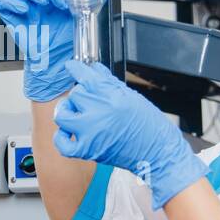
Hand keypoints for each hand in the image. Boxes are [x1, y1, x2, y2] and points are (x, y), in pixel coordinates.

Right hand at [0, 0, 108, 102]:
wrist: (55, 65)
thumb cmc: (65, 43)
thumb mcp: (82, 21)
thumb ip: (93, 4)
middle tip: (57, 0)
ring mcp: (24, 5)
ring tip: (42, 0)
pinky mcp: (12, 16)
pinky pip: (2, 0)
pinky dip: (11, 1)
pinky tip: (24, 8)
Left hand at [52, 59, 208, 209]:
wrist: (157, 152)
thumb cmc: (148, 124)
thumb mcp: (131, 96)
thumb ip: (109, 83)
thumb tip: (95, 69)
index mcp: (113, 97)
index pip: (86, 77)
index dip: (76, 69)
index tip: (72, 67)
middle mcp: (100, 113)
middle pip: (75, 94)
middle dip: (81, 95)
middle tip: (88, 100)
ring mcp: (92, 132)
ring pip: (63, 115)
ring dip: (67, 112)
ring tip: (74, 113)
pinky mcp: (88, 150)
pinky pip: (63, 143)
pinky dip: (61, 138)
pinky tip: (68, 133)